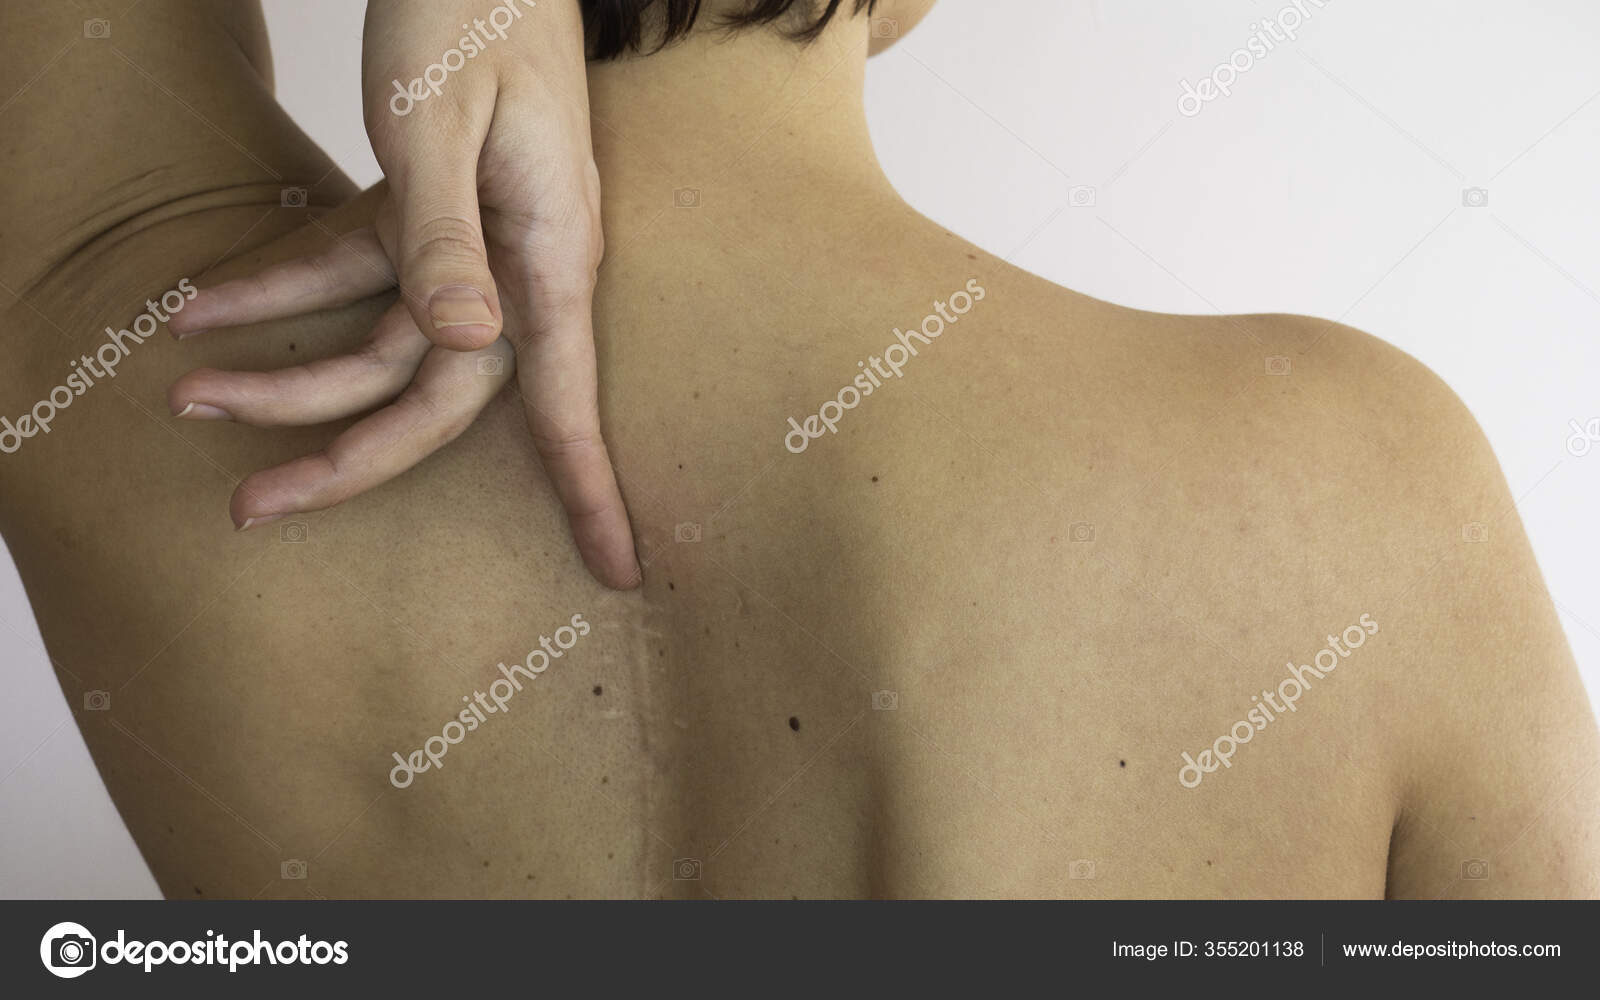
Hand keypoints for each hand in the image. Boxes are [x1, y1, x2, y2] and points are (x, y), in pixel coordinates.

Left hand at [171, 0, 641, 589]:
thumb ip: (447, 238)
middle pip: (437, 394)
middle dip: (342, 456)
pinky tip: (203, 305)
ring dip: (285, 371)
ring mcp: (476, 242)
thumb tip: (470, 346)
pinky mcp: (431, 212)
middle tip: (250, 511)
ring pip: (384, 342)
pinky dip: (283, 289)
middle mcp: (519, 263)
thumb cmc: (472, 7)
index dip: (586, 489)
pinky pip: (357, 273)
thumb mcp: (443, 119)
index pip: (566, 396)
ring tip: (187, 394)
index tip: (617, 568)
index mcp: (547, 251)